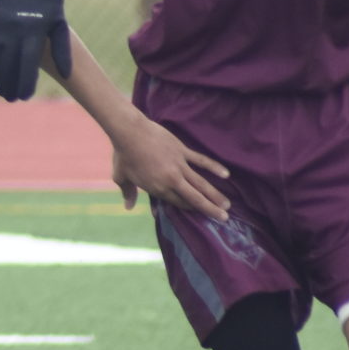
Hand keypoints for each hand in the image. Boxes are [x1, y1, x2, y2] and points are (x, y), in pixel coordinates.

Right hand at [0, 0, 70, 99]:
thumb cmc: (50, 7)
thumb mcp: (60, 27)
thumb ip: (62, 51)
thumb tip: (66, 74)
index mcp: (32, 32)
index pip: (27, 63)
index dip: (25, 82)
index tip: (25, 96)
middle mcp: (14, 31)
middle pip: (9, 65)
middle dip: (10, 84)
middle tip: (12, 99)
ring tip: (3, 92)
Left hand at [109, 115, 230, 219]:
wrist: (130, 132)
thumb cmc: (123, 155)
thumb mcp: (121, 177)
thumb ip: (128, 193)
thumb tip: (128, 207)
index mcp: (158, 188)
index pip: (178, 203)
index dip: (191, 210)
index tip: (202, 215)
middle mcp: (172, 180)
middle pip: (195, 198)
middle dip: (210, 209)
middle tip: (224, 218)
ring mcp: (180, 165)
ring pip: (201, 183)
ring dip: (215, 195)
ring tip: (227, 205)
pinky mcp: (183, 151)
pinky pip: (202, 161)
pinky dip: (214, 167)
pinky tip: (226, 174)